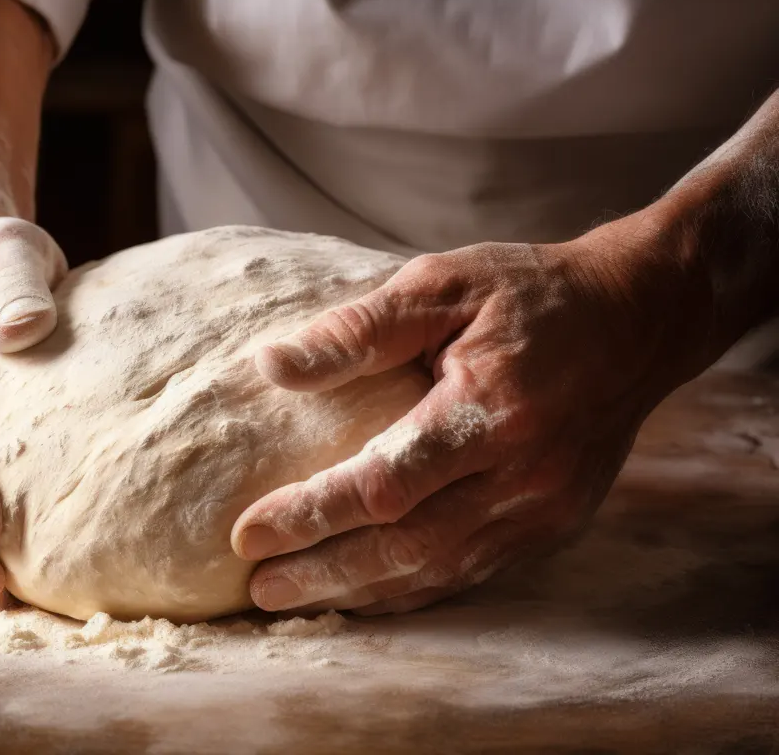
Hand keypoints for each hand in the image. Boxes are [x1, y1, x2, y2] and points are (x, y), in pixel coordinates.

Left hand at [231, 226, 690, 613]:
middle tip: (258, 587)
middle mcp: (523, 475)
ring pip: (439, 572)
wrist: (637, 320)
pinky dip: (412, 590)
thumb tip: (272, 365)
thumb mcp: (443, 286)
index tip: (247, 533)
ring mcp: (544, 510)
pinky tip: (364, 593)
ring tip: (293, 598)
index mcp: (492, 409)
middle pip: (408, 547)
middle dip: (325, 573)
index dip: (313, 514)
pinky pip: (472, 573)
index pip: (386, 483)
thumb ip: (360, 330)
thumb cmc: (528, 295)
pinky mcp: (553, 526)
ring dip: (362, 593)